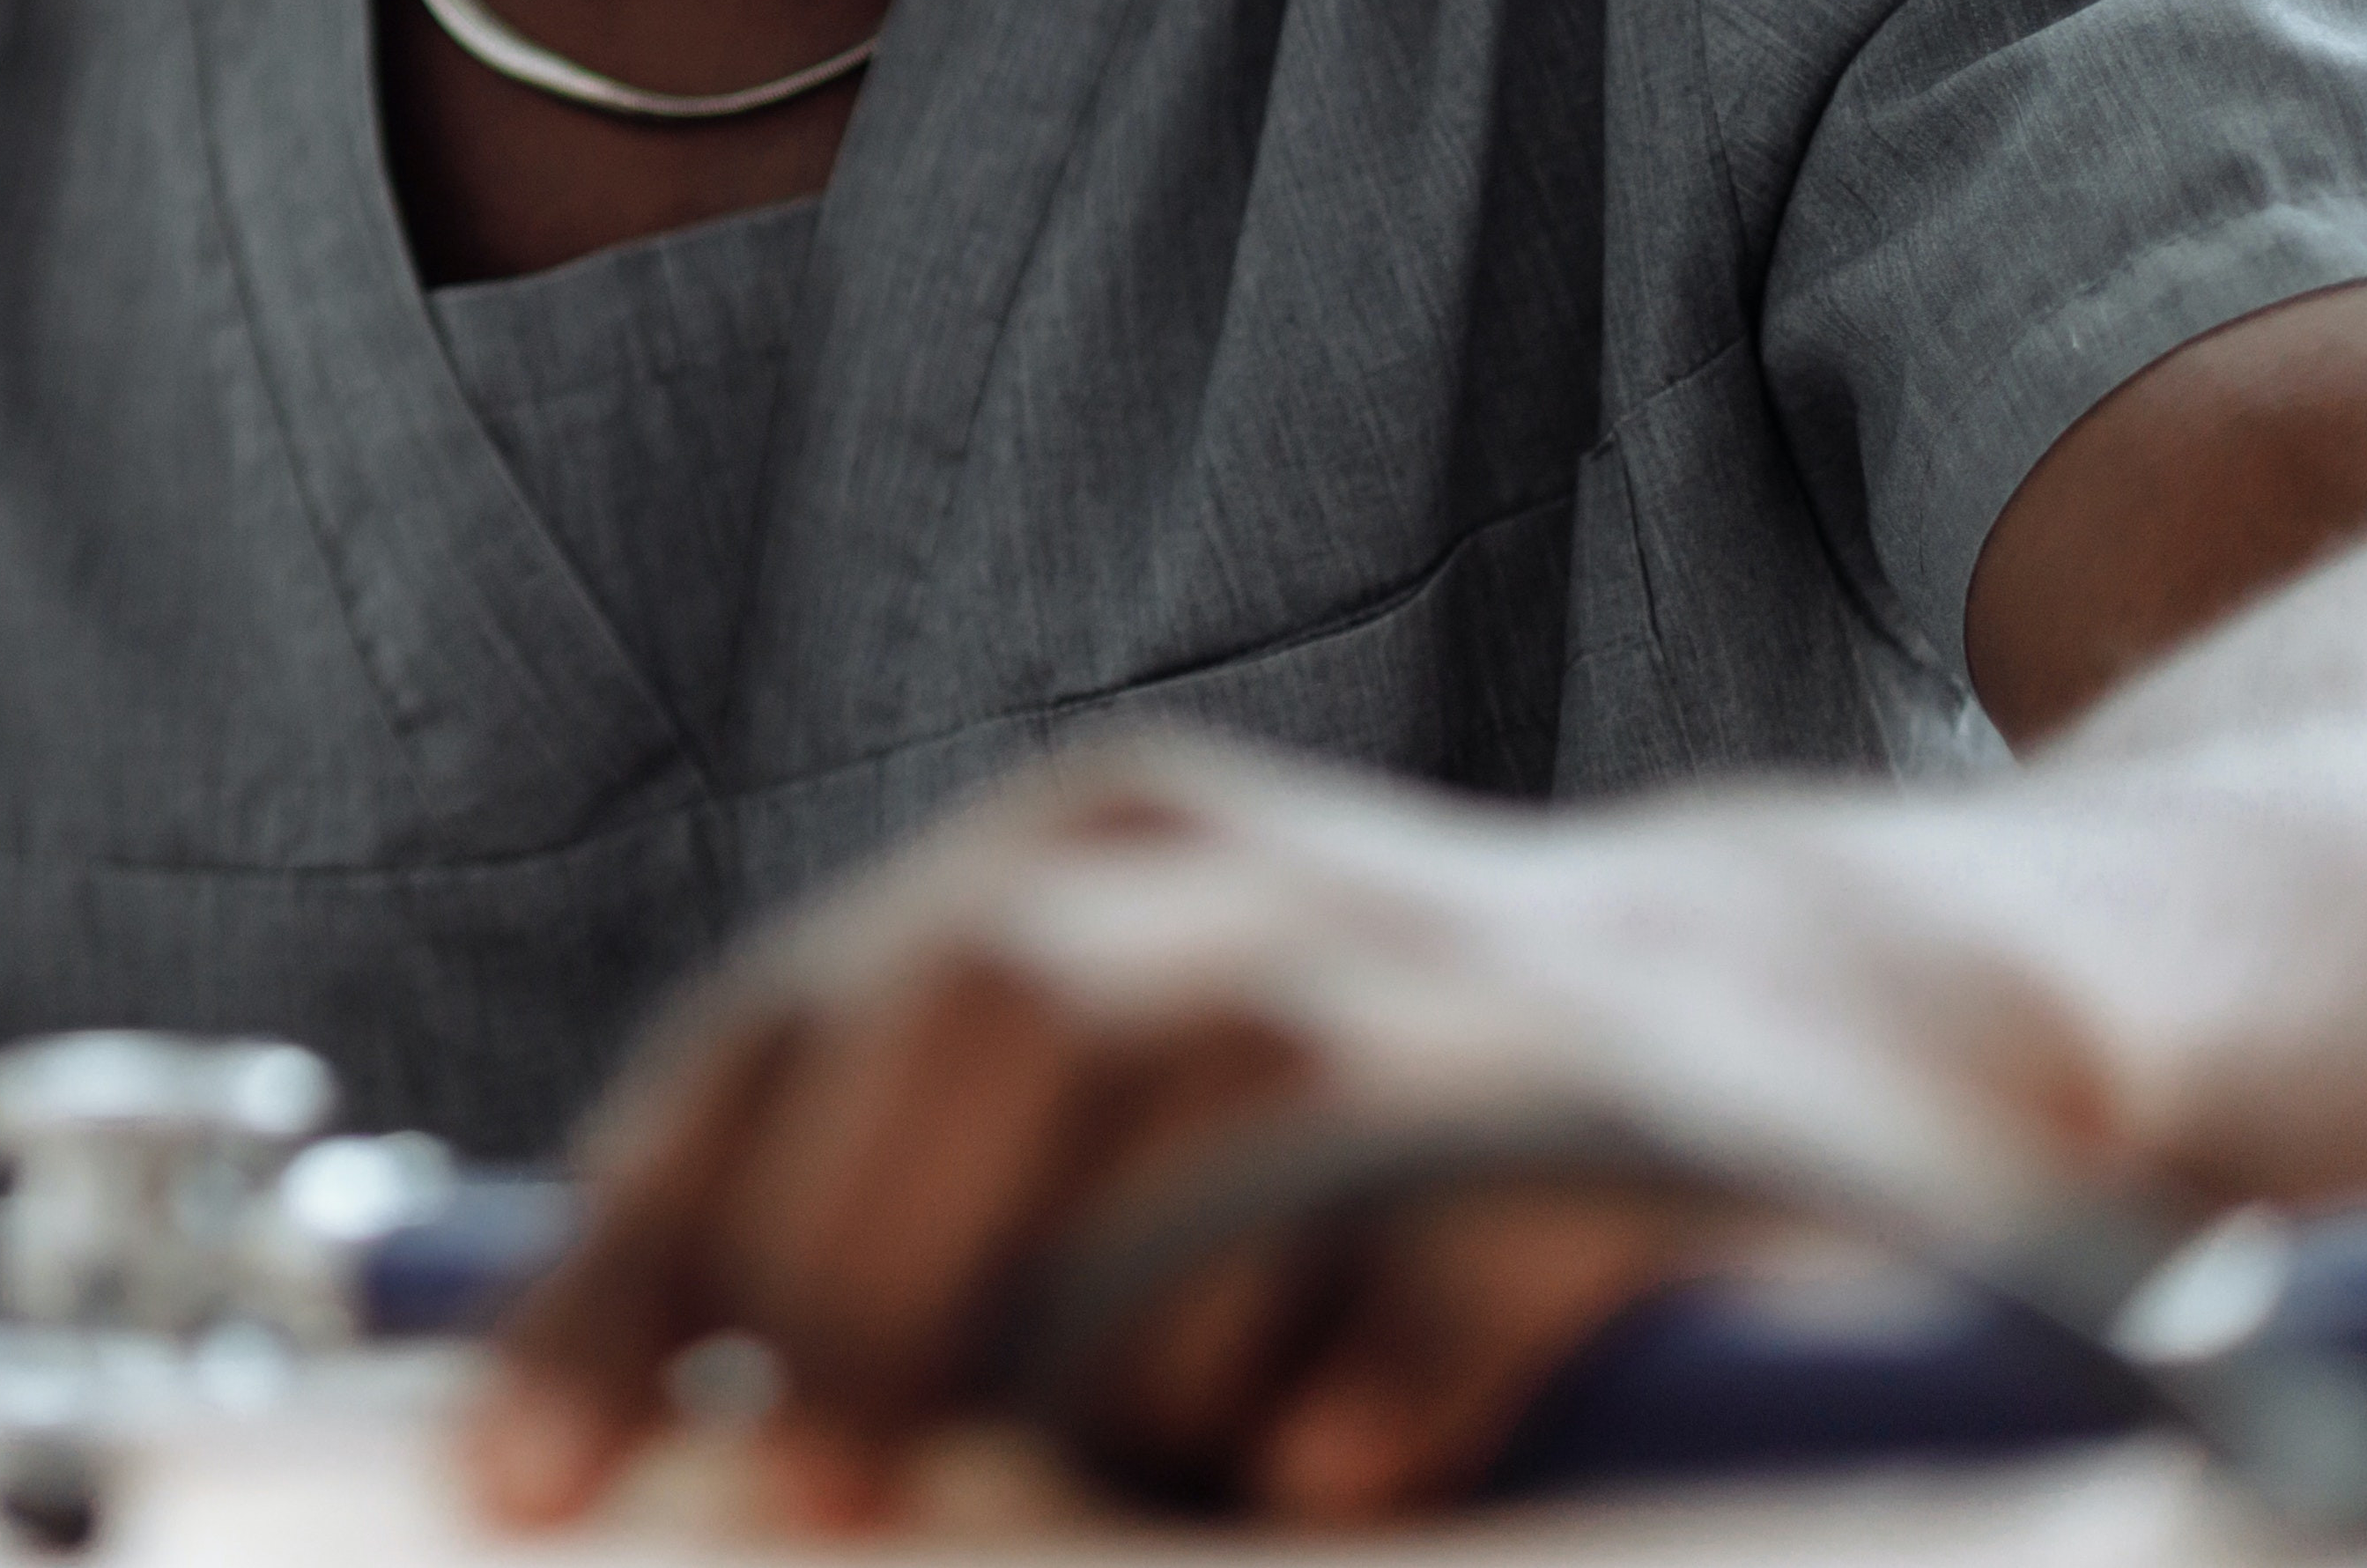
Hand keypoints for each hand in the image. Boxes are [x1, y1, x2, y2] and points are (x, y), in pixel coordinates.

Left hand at [464, 738, 2101, 1528]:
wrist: (1831, 1011)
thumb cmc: (1402, 1116)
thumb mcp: (1140, 1105)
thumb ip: (942, 1217)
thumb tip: (714, 1435)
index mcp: (1059, 865)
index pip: (769, 1040)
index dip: (636, 1262)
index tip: (535, 1470)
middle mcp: (1214, 875)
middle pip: (969, 1021)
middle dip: (856, 1284)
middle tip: (813, 1500)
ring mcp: (1428, 968)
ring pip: (1196, 1121)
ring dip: (1125, 1345)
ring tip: (1163, 1470)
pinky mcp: (1619, 1103)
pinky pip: (1447, 1242)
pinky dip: (1361, 1370)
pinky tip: (1322, 1471)